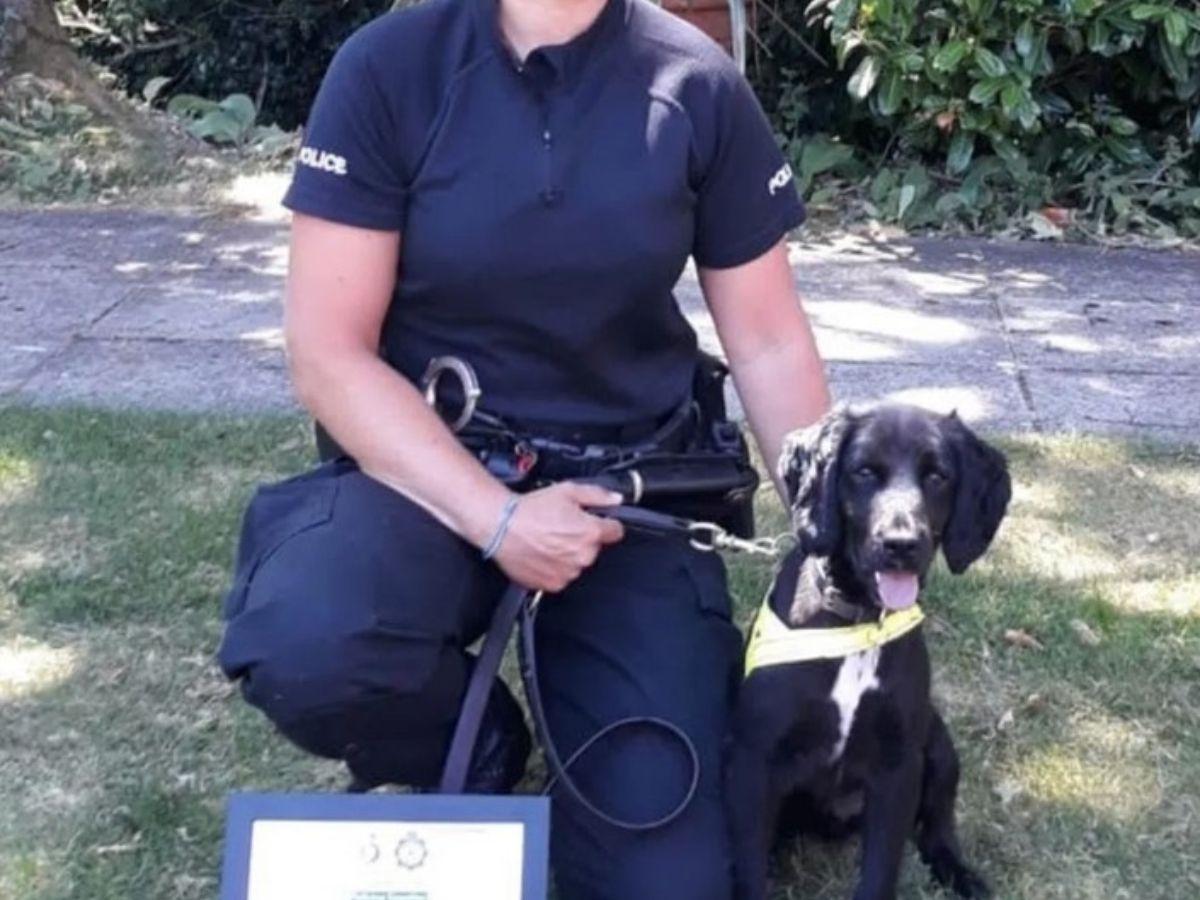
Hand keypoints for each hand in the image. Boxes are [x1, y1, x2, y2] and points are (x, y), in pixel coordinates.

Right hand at [491, 482, 624, 591]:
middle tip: (562, 527)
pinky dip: (555, 567)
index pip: (615, 531)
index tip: (596, 521)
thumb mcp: (567, 491)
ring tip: (548, 540)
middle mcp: (583, 556)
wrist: (501, 526)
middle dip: (583, 538)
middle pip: (594, 548)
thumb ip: (597, 495)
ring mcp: (568, 572)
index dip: (606, 523)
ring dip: (569, 554)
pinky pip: (562, 576)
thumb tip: (615, 500)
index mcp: (591, 532)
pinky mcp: (553, 584)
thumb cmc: (530, 509)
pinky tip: (542, 553)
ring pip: (578, 563)